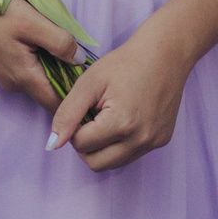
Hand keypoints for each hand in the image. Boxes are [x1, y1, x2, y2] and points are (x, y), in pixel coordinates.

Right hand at [0, 0, 77, 113]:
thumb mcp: (33, 23)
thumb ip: (60, 43)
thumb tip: (80, 60)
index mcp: (24, 77)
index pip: (57, 103)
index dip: (76, 99)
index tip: (93, 89)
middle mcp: (14, 83)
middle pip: (48, 91)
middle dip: (67, 81)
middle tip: (86, 64)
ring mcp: (4, 74)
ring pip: (37, 78)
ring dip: (52, 67)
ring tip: (66, 49)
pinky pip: (26, 69)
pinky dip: (39, 60)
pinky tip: (41, 42)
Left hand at [48, 35, 191, 171]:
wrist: (164, 54)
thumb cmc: (125, 63)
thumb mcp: (89, 83)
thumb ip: (67, 114)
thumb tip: (53, 144)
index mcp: (121, 123)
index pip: (80, 144)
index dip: (74, 127)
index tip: (83, 109)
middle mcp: (140, 139)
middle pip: (95, 163)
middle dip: (85, 145)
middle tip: (90, 119)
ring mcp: (153, 143)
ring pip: (113, 163)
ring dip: (102, 148)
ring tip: (105, 119)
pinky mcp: (161, 141)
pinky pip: (130, 155)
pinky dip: (120, 144)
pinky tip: (122, 121)